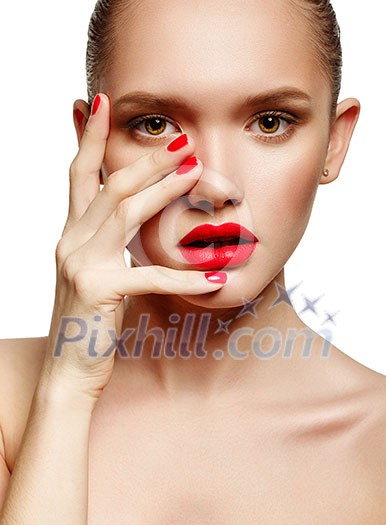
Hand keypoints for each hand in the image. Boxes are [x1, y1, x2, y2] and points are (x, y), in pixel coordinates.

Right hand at [41, 93, 225, 401]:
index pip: (78, 174)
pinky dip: (185, 275)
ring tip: (198, 173)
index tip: (100, 103)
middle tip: (183, 140)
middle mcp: (71, 241)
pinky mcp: (97, 291)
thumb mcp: (97, 273)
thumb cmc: (88, 322)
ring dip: (163, 190)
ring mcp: (81, 264)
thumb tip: (136, 222)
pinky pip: (148, 276)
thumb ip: (110, 245)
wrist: (68, 371)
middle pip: (110, 185)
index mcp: (72, 234)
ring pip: (124, 212)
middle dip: (146, 159)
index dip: (88, 137)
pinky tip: (218, 275)